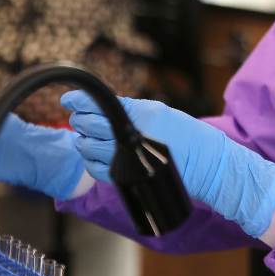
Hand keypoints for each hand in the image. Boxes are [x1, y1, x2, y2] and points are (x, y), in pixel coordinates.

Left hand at [62, 92, 274, 237]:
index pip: (102, 106)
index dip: (80, 101)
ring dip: (83, 140)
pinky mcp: (125, 177)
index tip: (69, 99)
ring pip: (87, 147)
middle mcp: (133, 136)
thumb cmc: (186, 135)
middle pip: (90, 125)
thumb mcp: (161, 112)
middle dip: (80, 120)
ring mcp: (127, 159)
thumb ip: (131, 109)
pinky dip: (90, 159)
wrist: (205, 164)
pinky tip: (95, 154)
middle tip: (79, 117)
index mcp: (143, 116)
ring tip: (87, 136)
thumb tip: (102, 107)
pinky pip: (95, 168)